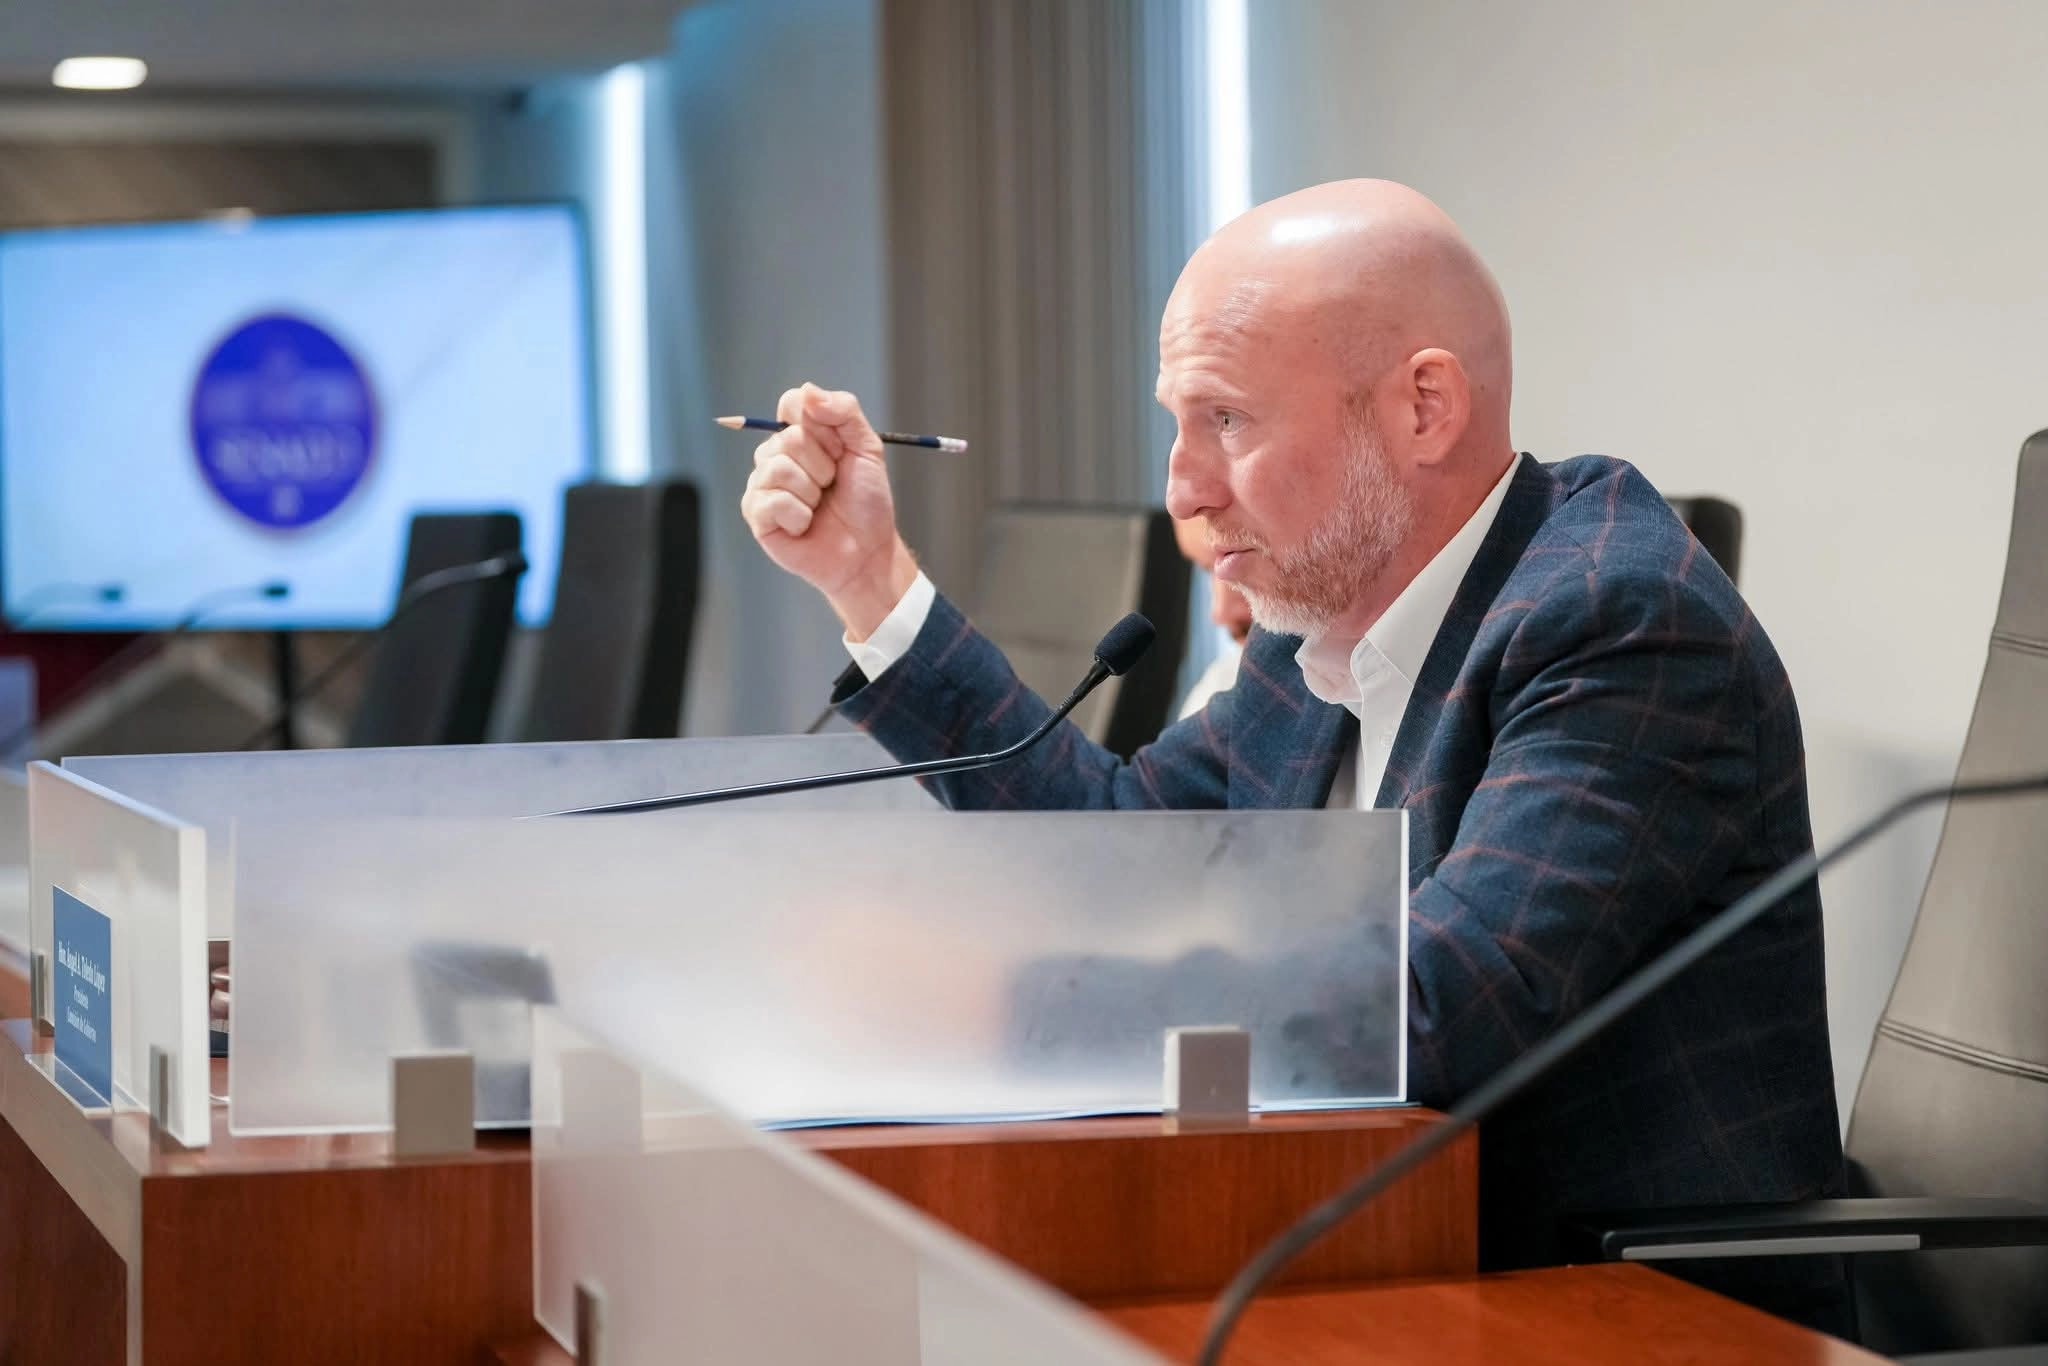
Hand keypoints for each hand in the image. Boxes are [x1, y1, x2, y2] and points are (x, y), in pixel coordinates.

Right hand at [740, 383, 919, 638]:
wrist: (867, 551)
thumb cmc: (866, 501)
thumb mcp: (867, 448)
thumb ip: (844, 411)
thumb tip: (807, 390)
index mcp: (802, 434)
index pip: (792, 403)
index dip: (821, 426)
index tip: (840, 450)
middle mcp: (776, 454)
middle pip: (788, 437)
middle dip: (823, 465)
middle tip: (833, 485)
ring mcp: (763, 483)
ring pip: (778, 467)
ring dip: (812, 492)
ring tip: (819, 506)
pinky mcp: (756, 513)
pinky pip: (771, 500)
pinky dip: (799, 515)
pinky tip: (805, 525)